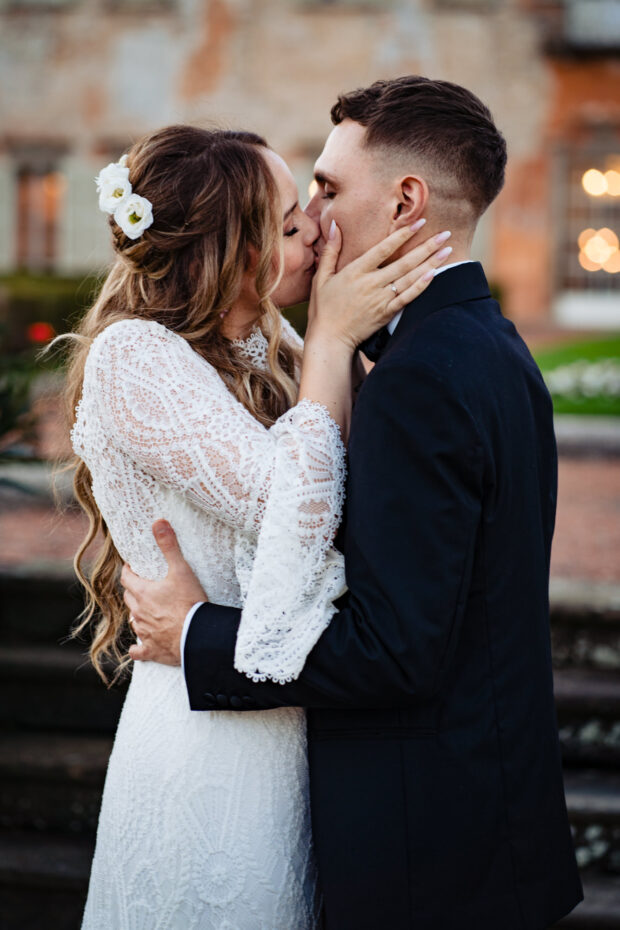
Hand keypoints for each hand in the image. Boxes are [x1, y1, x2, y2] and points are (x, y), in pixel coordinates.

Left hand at [123, 520, 206, 665]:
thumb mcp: (181, 570)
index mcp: (142, 593)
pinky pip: (139, 651)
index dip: (129, 571)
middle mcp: (139, 613)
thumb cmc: (189, 603)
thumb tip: (158, 522)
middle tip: (143, 585)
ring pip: (134, 622)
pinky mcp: (153, 650)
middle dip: (134, 591)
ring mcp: (144, 633)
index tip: (133, 567)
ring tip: (146, 611)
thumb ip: (169, 545)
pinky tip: (140, 647)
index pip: (127, 578)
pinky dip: (139, 648)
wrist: (197, 637)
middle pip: (129, 599)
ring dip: (138, 615)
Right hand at [306, 219, 452, 352]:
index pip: (383, 249)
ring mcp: (380, 299)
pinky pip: (407, 298)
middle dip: (426, 247)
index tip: (420, 223)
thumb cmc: (324, 309)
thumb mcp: (321, 277)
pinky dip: (421, 286)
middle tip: (445, 234)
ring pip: (409, 278)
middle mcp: (370, 284)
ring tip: (447, 250)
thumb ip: (330, 251)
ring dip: (430, 264)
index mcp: (355, 272)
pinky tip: (434, 275)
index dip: (402, 235)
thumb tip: (334, 225)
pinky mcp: (386, 313)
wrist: (330, 339)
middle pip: (403, 262)